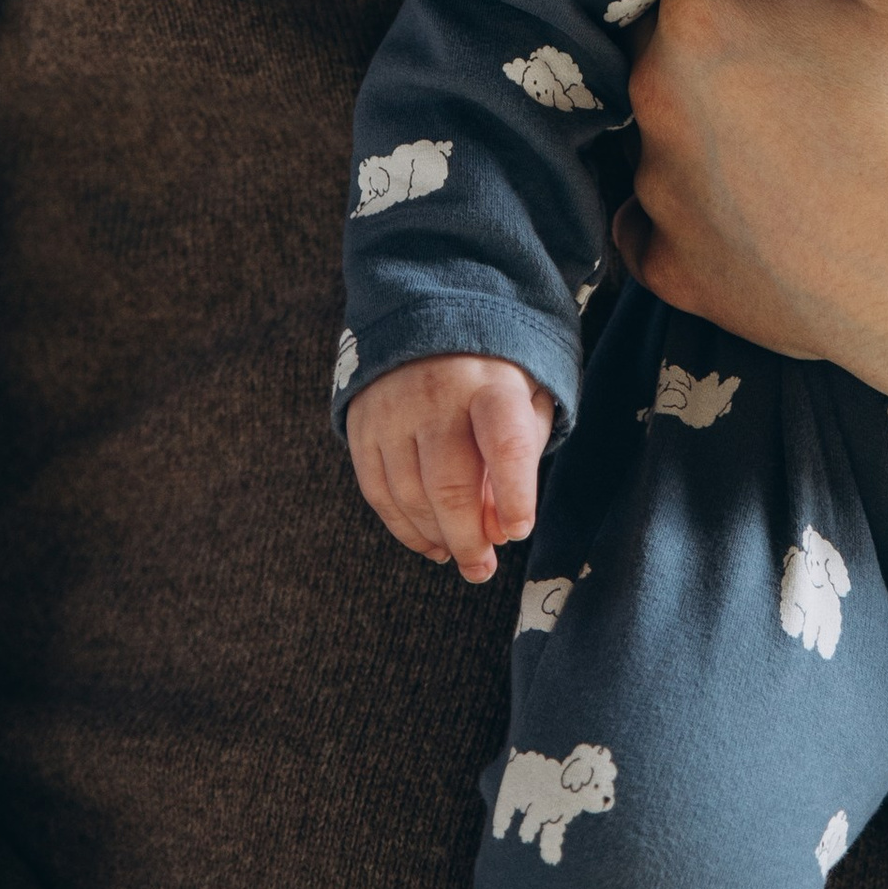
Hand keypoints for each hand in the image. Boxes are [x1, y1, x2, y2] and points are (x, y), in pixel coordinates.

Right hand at [346, 354, 553, 580]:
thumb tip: (499, 528)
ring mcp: (392, 410)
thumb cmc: (489, 373)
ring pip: (412, 496)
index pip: (505, 442)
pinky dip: (405, 529)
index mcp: (491, 382)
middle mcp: (437, 394)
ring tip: (462, 554)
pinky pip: (379, 493)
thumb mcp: (525, 394)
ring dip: (439, 537)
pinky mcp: (362, 425)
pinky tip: (430, 543)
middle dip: (470, 538)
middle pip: (450, 484)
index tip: (518, 531)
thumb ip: (523, 456)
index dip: (514, 494)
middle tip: (483, 568)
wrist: (423, 320)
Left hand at [614, 0, 887, 453]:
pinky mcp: (676, 271)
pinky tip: (758, 196)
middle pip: (680, 30)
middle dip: (735, 27)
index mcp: (698, 14)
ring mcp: (657, 194)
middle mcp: (650, 100)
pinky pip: (656, 217)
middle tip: (821, 50)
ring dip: (712, 113)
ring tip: (804, 125)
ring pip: (666, 119)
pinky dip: (696, 203)